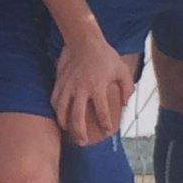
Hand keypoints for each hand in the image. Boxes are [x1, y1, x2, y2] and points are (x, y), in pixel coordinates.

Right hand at [50, 33, 138, 148]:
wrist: (83, 40)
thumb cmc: (105, 55)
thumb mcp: (121, 69)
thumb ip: (127, 88)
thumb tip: (125, 105)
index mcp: (97, 87)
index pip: (102, 112)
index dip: (105, 124)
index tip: (107, 131)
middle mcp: (81, 88)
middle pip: (77, 117)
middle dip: (80, 133)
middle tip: (83, 142)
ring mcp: (68, 85)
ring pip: (62, 110)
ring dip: (65, 124)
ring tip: (69, 133)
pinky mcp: (59, 81)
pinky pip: (55, 100)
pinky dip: (56, 110)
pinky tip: (60, 116)